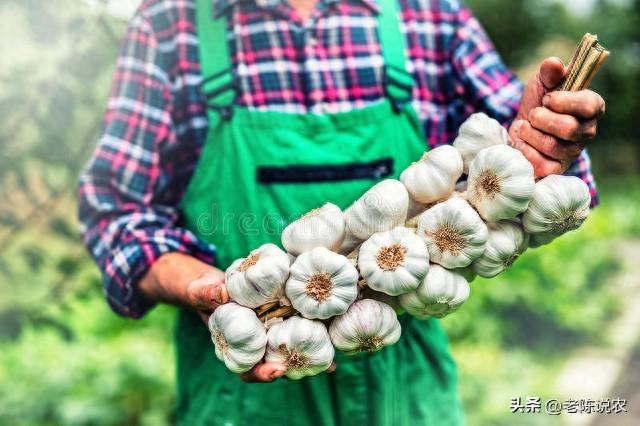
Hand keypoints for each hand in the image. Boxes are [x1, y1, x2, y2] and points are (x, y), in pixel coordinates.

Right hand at [139, 253, 337, 382]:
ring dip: (313, 351)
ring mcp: (267, 329)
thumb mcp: (199, 290)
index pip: (247, 367)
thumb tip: (222, 293)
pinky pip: (296, 322)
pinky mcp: (278, 313)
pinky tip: (331, 325)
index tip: (275, 371)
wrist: (210, 280)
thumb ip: (207, 293)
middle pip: (277, 361)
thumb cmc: (200, 289)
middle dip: (300, 367)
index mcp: (233, 346)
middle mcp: (254, 342)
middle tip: (323, 369)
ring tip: (336, 359)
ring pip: (290, 345)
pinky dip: (312, 325)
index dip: (262, 372)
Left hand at [509, 57, 604, 176]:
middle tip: (533, 114)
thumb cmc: (537, 103)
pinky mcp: (555, 169)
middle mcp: (587, 132)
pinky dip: (524, 150)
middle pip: (568, 128)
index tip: (547, 99)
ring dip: (529, 133)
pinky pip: (540, 164)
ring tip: (525, 128)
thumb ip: (549, 72)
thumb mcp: (541, 83)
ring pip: (551, 145)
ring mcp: (572, 153)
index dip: (563, 101)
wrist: (519, 128)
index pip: (587, 105)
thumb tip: (554, 64)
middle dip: (541, 118)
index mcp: (591, 107)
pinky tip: (522, 143)